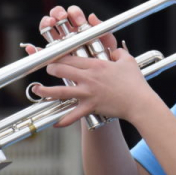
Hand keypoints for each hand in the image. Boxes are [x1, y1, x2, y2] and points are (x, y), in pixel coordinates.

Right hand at [22, 5, 117, 57]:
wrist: (104, 77)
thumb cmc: (106, 56)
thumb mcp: (107, 42)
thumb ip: (101, 28)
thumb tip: (92, 16)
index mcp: (80, 27)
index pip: (73, 14)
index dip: (72, 13)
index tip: (73, 16)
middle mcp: (68, 33)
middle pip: (57, 17)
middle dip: (57, 13)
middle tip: (60, 17)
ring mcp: (59, 44)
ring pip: (48, 30)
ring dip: (46, 24)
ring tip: (49, 24)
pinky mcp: (52, 57)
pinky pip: (41, 52)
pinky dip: (34, 49)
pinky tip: (32, 46)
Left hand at [32, 44, 157, 126]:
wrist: (139, 102)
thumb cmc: (135, 82)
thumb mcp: (127, 61)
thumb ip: (118, 52)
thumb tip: (114, 51)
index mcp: (95, 65)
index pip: (70, 57)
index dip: (58, 55)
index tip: (53, 56)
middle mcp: (88, 78)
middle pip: (61, 70)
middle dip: (51, 68)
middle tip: (48, 69)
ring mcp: (88, 93)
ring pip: (61, 91)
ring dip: (46, 91)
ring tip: (37, 90)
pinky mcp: (91, 107)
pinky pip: (73, 115)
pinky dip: (63, 120)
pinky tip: (55, 123)